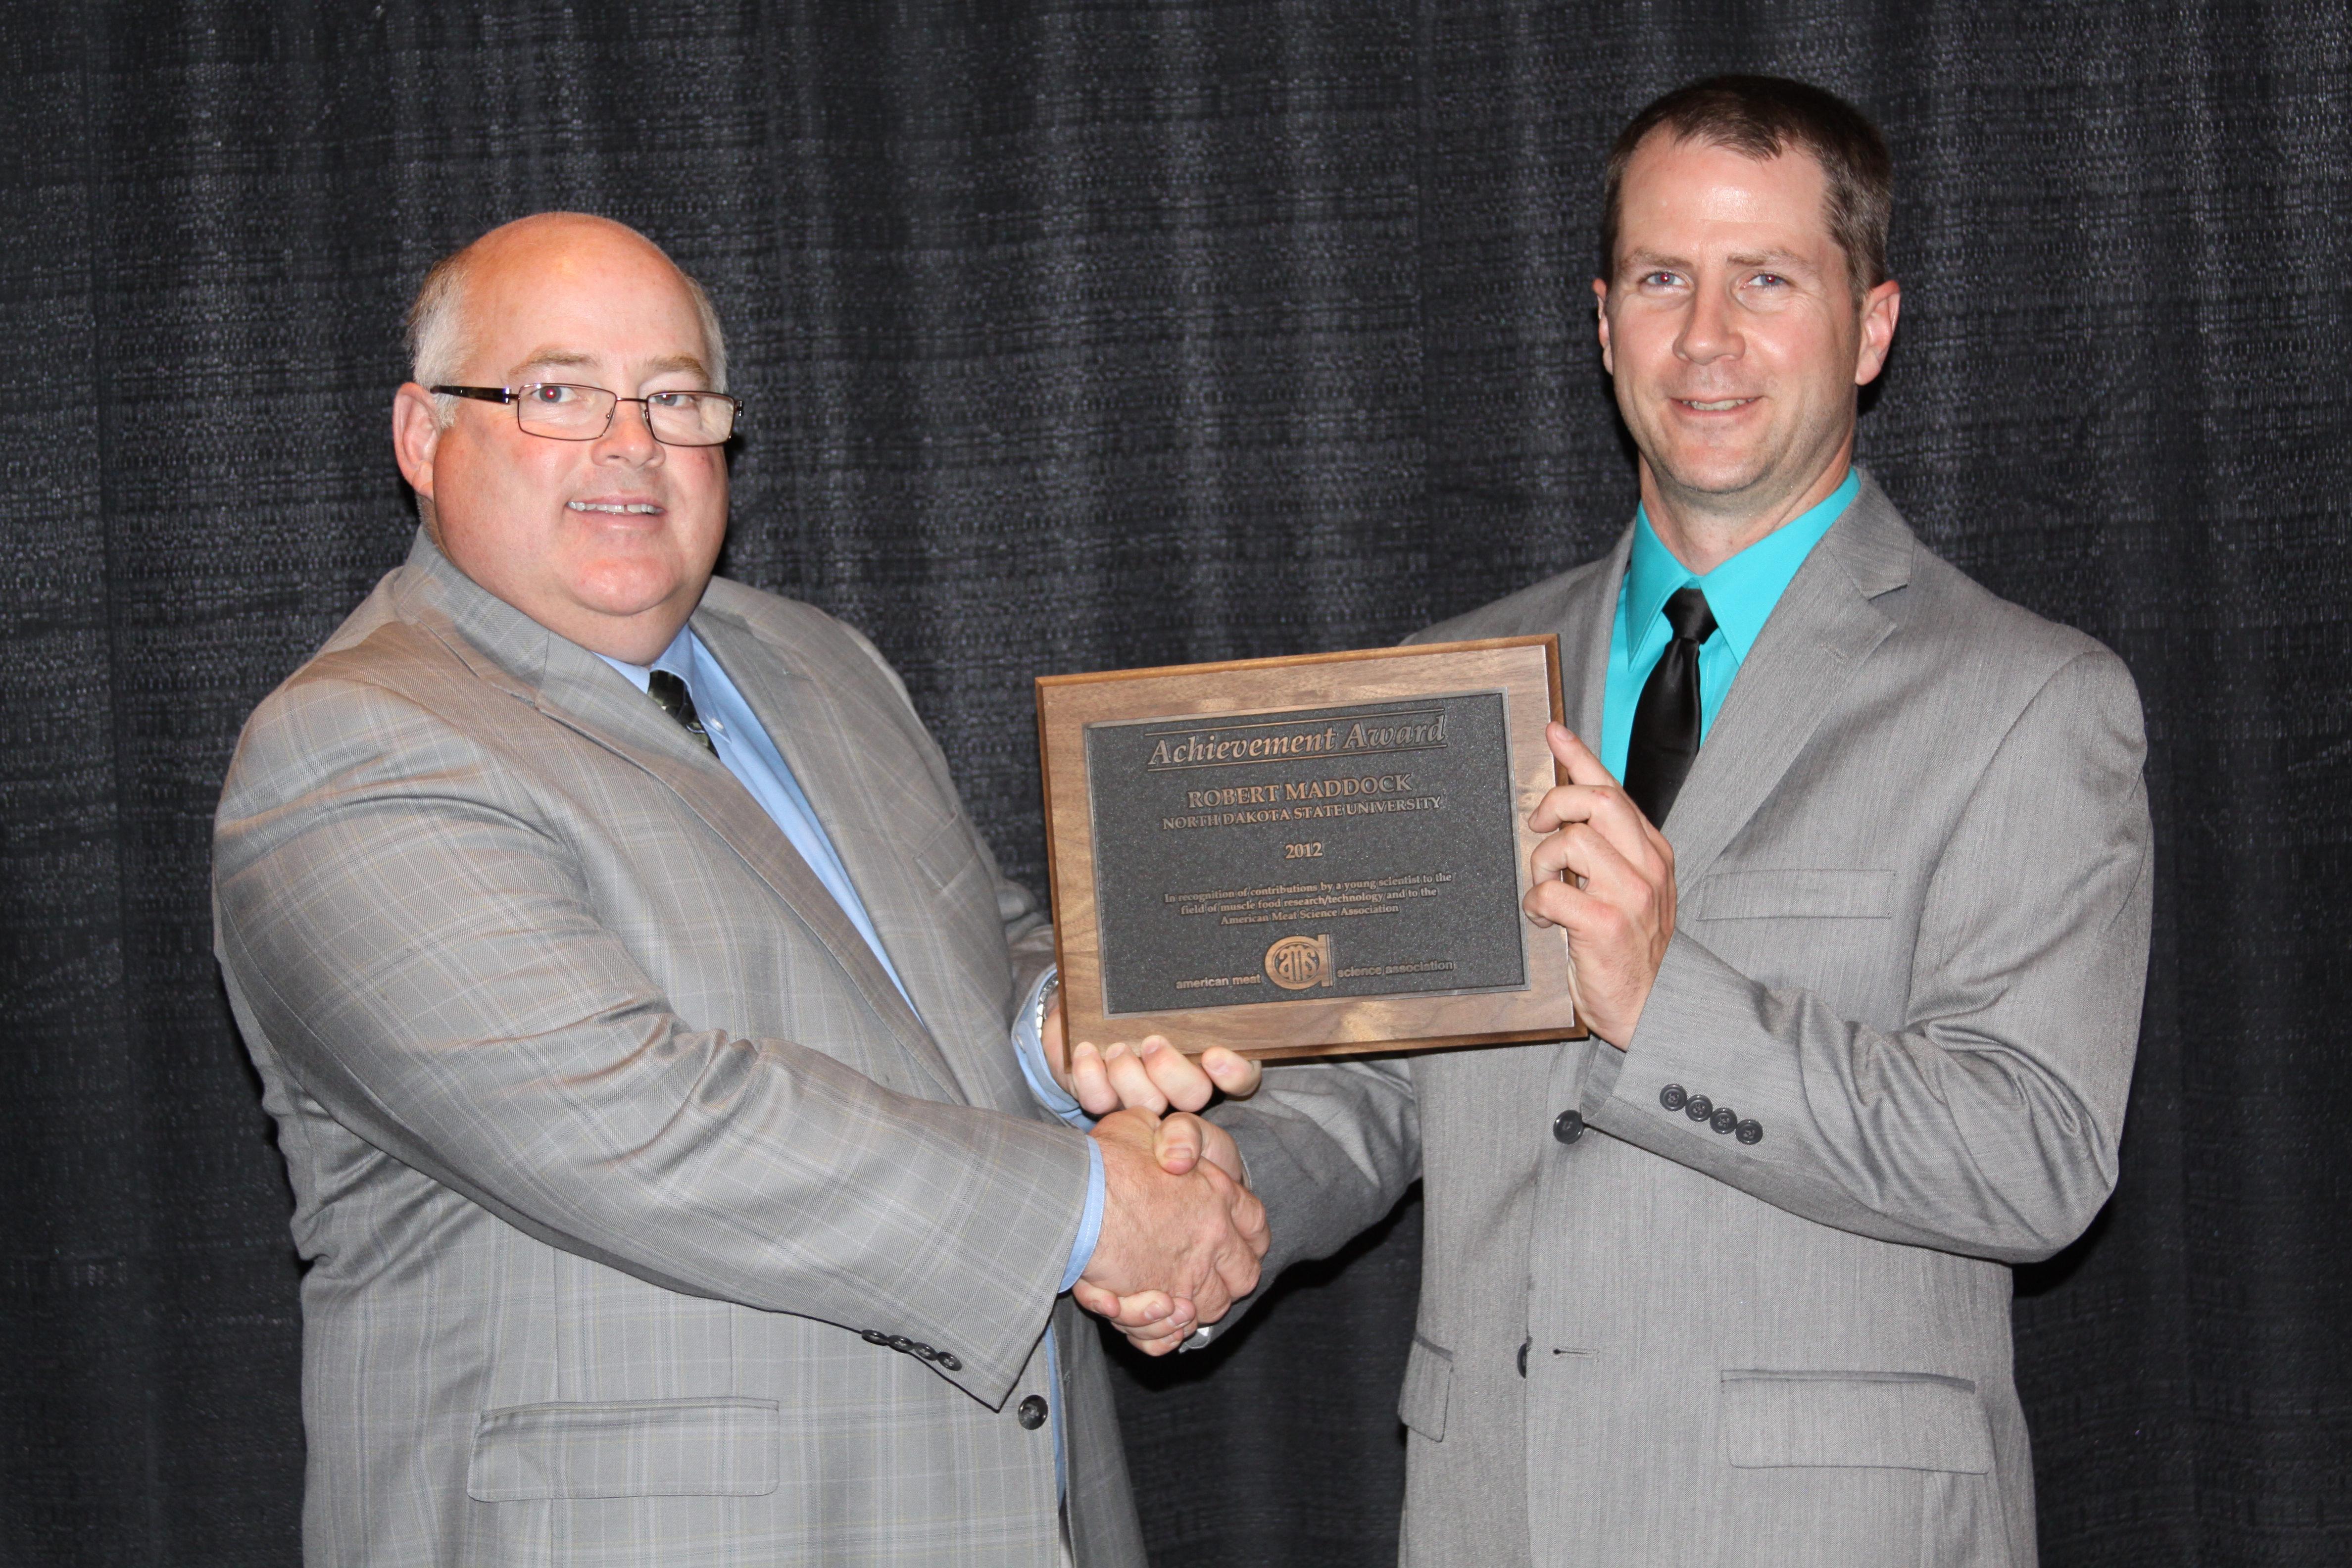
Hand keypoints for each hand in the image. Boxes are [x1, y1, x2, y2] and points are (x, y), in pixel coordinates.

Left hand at [1043, 999, 1260, 1114]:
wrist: (1092, 1002)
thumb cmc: (1143, 992)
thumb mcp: (1169, 983)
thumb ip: (1184, 981)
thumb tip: (1192, 957)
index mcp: (1213, 1054)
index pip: (1242, 1077)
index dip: (1233, 1073)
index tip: (1213, 1054)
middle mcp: (1183, 1082)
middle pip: (1194, 1096)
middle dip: (1172, 1072)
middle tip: (1152, 1042)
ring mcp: (1144, 1093)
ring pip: (1149, 1103)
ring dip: (1130, 1076)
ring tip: (1116, 1047)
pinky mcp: (1105, 1096)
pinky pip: (1100, 1101)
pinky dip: (1091, 1077)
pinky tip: (1086, 1051)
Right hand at [1076, 1109, 1266, 1351]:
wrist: (1072, 1194)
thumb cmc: (1104, 1158)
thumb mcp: (1141, 1126)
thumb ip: (1167, 1138)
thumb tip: (1176, 1155)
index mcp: (1218, 1193)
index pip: (1256, 1224)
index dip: (1248, 1236)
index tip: (1228, 1240)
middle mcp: (1213, 1239)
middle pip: (1244, 1276)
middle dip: (1225, 1279)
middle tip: (1194, 1273)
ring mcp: (1187, 1276)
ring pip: (1208, 1310)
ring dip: (1186, 1309)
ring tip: (1158, 1296)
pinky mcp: (1155, 1308)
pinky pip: (1168, 1336)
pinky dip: (1156, 1334)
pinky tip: (1137, 1311)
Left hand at [1523, 723, 1676, 1046]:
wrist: (1656, 1009)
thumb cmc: (1634, 953)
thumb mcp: (1633, 893)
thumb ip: (1610, 854)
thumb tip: (1568, 818)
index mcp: (1652, 854)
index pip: (1613, 790)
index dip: (1580, 758)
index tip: (1555, 733)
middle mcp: (1646, 868)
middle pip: (1596, 801)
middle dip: (1555, 803)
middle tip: (1538, 826)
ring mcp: (1629, 895)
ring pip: (1571, 841)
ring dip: (1542, 862)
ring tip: (1545, 887)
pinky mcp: (1606, 925)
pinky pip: (1553, 891)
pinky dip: (1536, 902)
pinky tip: (1542, 918)